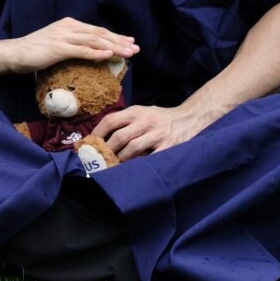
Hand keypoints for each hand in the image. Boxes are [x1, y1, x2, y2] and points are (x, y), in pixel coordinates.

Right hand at [5, 17, 138, 73]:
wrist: (14, 53)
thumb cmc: (34, 51)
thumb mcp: (56, 43)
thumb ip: (71, 44)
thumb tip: (88, 52)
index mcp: (69, 24)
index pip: (97, 30)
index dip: (114, 36)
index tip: (129, 42)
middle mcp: (69, 27)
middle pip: (99, 33)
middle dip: (119, 41)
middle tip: (135, 48)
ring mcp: (64, 36)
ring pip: (95, 41)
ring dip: (114, 47)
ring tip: (128, 53)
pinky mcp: (59, 48)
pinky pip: (82, 50)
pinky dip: (96, 52)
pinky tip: (108, 55)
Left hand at [91, 104, 205, 159]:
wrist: (189, 118)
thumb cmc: (161, 118)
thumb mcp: (143, 112)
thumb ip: (126, 121)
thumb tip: (102, 136)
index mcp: (136, 112)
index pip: (111, 120)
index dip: (97, 133)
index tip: (90, 144)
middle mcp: (146, 121)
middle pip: (119, 137)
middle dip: (107, 151)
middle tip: (100, 160)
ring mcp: (157, 134)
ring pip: (132, 149)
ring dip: (121, 160)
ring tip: (115, 166)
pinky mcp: (168, 146)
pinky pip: (150, 158)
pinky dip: (140, 165)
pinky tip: (134, 169)